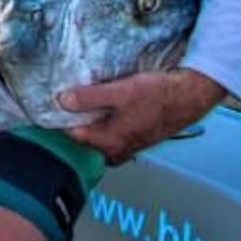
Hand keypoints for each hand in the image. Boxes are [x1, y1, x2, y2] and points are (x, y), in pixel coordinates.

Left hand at [58, 68, 227, 163]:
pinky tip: (104, 106)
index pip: (72, 136)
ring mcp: (128, 144)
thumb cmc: (159, 95)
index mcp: (110, 142)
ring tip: (80, 101)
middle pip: (85, 139)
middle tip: (62, 102)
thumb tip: (62, 100)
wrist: (190, 95)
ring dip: (90, 121)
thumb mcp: (120, 91)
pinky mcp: (136, 136)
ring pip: (99, 137)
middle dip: (73, 122)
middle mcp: (118, 149)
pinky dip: (104, 121)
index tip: (50, 104)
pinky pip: (112, 132)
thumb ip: (89, 98)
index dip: (59, 119)